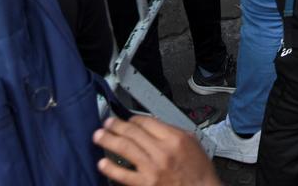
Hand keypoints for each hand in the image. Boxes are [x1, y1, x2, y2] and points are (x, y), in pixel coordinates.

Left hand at [93, 116, 220, 185]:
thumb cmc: (198, 173)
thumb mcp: (192, 143)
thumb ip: (172, 132)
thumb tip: (153, 124)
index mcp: (174, 138)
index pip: (147, 121)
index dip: (133, 118)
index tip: (128, 120)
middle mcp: (162, 151)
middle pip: (132, 131)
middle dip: (116, 125)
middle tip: (107, 123)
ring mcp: (152, 168)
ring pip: (124, 148)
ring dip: (108, 140)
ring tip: (99, 136)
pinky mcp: (145, 184)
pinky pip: (123, 174)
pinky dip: (110, 168)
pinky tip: (102, 163)